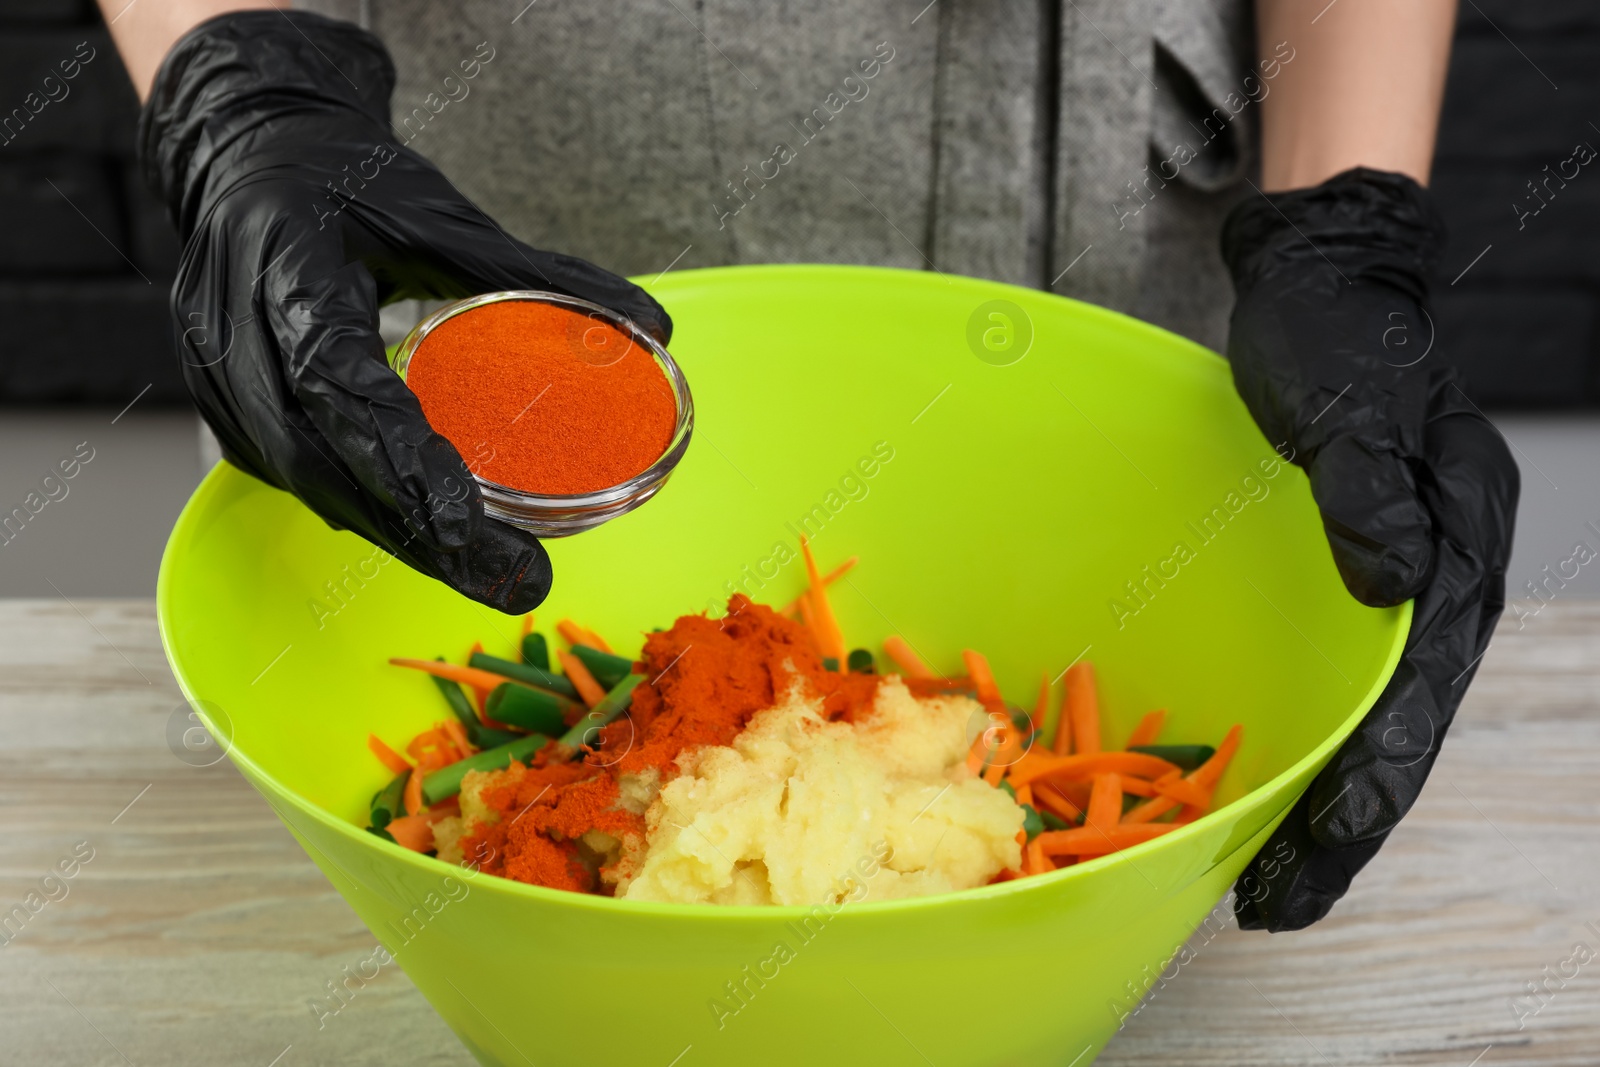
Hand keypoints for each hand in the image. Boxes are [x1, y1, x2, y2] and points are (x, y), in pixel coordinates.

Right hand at [140, 11, 670, 612]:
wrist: (249, 156)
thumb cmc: (342, 179)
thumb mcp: (441, 213)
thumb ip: (542, 271)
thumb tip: (654, 324)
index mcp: (283, 265)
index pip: (335, 382)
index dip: (398, 459)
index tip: (467, 522)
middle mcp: (232, 331)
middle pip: (319, 461)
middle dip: (415, 531)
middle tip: (510, 578)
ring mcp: (218, 376)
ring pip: (306, 483)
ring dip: (396, 536)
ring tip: (489, 574)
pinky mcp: (228, 408)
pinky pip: (297, 477)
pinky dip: (369, 511)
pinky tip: (432, 539)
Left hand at [1220, 168, 1517, 930]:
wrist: (1327, 283)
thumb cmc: (1333, 333)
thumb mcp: (1344, 400)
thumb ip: (1368, 487)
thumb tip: (1390, 586)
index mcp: (1457, 545)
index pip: (1415, 696)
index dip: (1368, 787)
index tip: (1318, 855)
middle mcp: (1440, 576)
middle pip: (1398, 729)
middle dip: (1343, 826)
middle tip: (1277, 904)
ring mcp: (1402, 579)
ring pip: (1371, 716)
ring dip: (1325, 800)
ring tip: (1269, 878)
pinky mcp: (1358, 573)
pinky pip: (1339, 678)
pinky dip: (1309, 740)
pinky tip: (1267, 783)